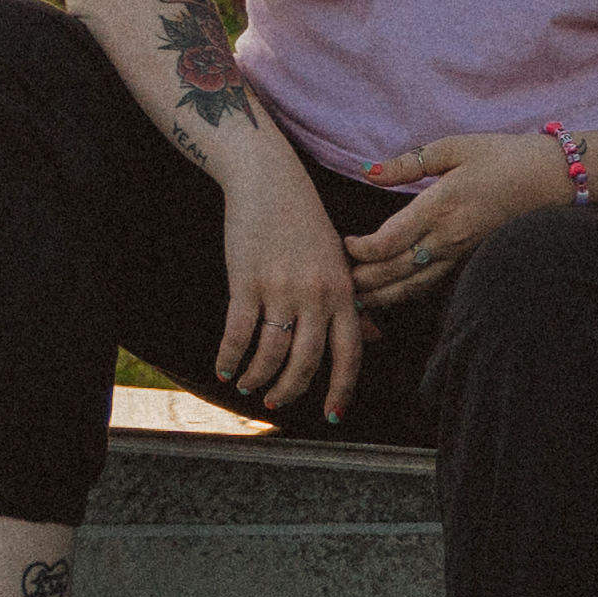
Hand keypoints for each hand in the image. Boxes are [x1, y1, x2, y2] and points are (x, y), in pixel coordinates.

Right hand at [213, 154, 367, 420]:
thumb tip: (373, 339)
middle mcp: (316, 295)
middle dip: (291, 389)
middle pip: (307, 361)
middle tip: (277, 402)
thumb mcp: (338, 260)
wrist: (269, 182)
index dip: (341, 389)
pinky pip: (239, 333)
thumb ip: (353, 302)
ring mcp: (281, 289)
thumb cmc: (305, 223)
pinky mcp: (246, 282)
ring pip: (271, 352)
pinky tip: (224, 368)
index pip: (349, 353)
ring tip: (247, 385)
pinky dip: (230, 357)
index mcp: (343, 292)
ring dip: (258, 377)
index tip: (332, 415)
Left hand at [346, 134, 554, 311]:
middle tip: (339, 279)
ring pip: (413, 287)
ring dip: (382, 296)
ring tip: (358, 298)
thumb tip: (368, 171)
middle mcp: (448, 237)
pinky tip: (393, 294)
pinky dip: (408, 294)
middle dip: (363, 279)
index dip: (361, 251)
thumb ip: (408, 163)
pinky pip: (433, 284)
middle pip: (394, 272)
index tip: (345, 244)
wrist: (552, 179)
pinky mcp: (470, 260)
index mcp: (440, 206)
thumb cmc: (503, 157)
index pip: (389, 242)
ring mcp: (461, 253)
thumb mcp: (454, 148)